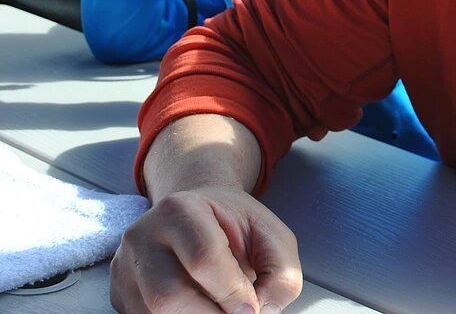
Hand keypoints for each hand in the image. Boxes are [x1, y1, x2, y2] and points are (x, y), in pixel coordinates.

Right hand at [110, 185, 302, 312]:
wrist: (198, 213)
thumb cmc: (237, 226)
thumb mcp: (272, 236)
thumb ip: (280, 271)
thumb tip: (263, 311)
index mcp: (180, 209)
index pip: (203, 259)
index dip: (232, 293)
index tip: (253, 308)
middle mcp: (142, 236)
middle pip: (167, 295)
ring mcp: (124, 267)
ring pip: (153, 313)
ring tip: (219, 309)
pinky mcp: (119, 294)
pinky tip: (199, 309)